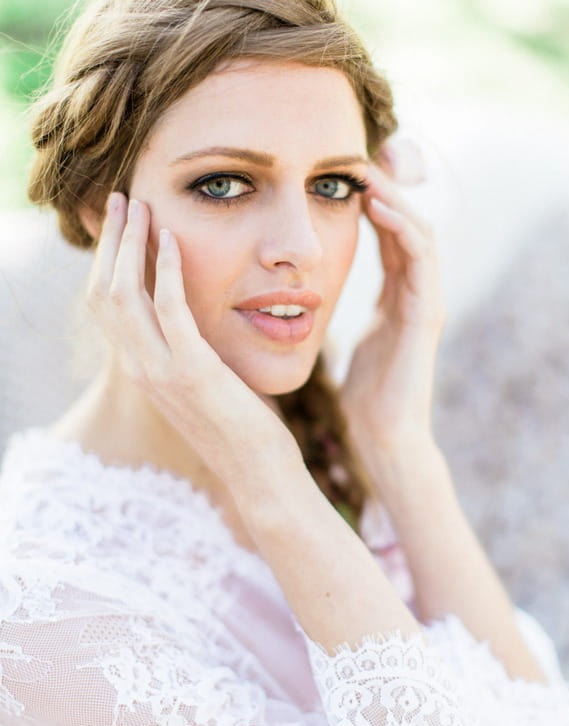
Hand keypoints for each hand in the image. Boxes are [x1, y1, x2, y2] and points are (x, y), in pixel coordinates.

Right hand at [87, 193, 298, 480]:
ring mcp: (161, 373)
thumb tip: (194, 323)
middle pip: (103, 293)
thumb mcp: (204, 386)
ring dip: (129, 244)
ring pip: (124, 294)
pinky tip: (171, 239)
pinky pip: (168, 308)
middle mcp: (140, 371)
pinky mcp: (192, 371)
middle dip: (110, 242)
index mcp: (142, 372)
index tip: (121, 225)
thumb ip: (188, 354)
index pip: (105, 308)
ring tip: (139, 205)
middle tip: (122, 201)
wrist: (258, 474)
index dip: (106, 261)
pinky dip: (164, 268)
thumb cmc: (241, 429)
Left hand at [339, 142, 445, 467]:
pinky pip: (422, 259)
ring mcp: (425, 300)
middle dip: (384, 186)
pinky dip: (403, 229)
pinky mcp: (428, 315)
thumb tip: (300, 290)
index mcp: (393, 294)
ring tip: (366, 169)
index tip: (338, 169)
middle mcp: (414, 290)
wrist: (384, 434)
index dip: (368, 198)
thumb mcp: (346, 336)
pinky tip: (378, 206)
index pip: (386, 232)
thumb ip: (335, 308)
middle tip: (356, 152)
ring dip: (394, 197)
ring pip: (418, 232)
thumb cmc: (364, 391)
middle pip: (405, 222)